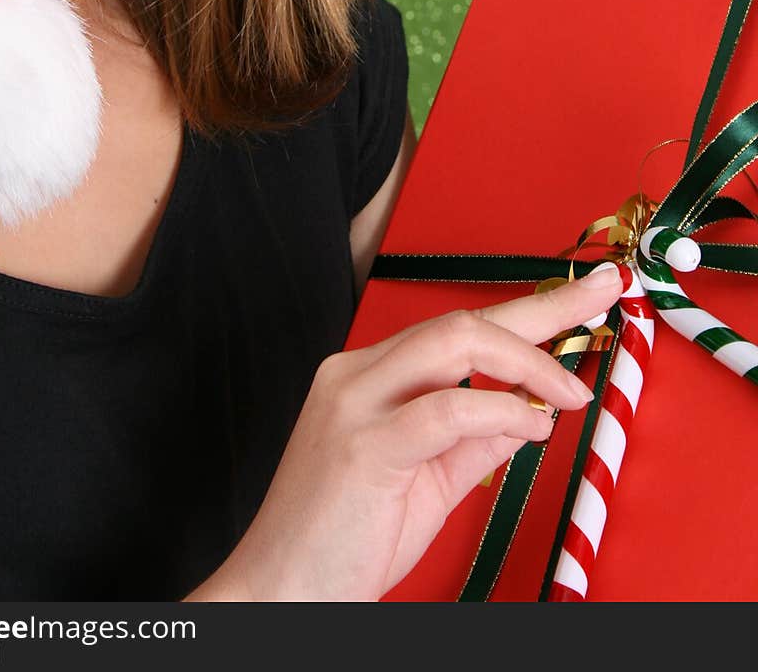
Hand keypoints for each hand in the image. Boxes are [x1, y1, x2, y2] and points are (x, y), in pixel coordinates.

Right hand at [203, 264, 622, 601]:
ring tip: (569, 389)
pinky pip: (447, 408)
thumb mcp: (427, 483)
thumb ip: (472, 443)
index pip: (458, 327)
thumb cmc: (344, 541)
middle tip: (602, 295)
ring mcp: (354, 403)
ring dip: (527, 360)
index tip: (586, 290)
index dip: (529, 306)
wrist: (282, 592)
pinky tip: (533, 423)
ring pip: (453, 342)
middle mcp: (356, 375)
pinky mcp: (363, 444)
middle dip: (542, 307)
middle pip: (461, 320)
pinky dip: (502, 410)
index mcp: (367, 376)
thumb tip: (525, 412)